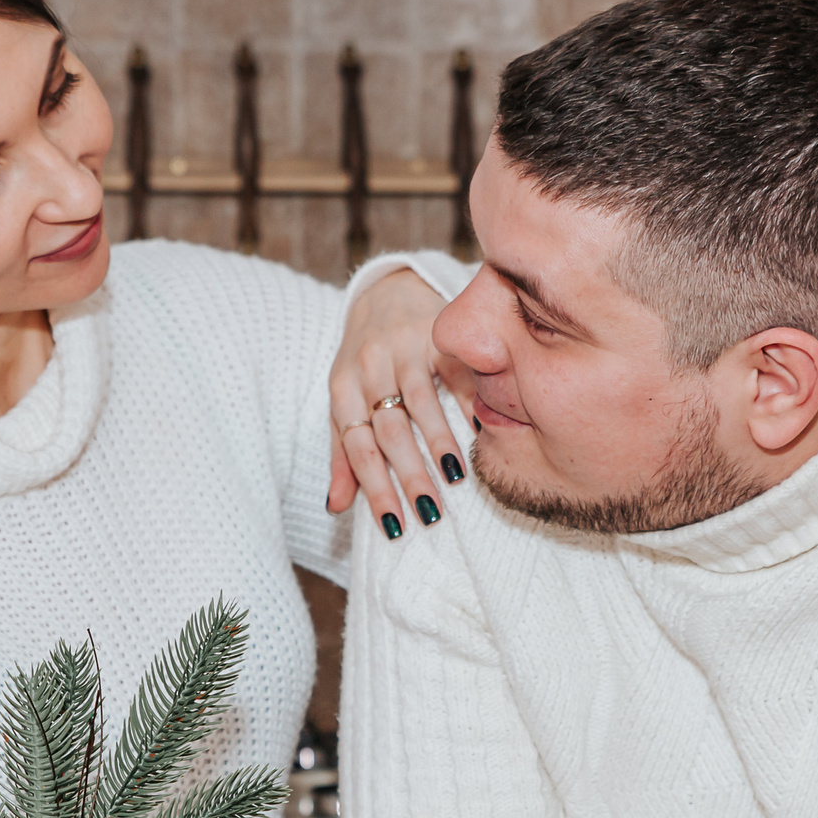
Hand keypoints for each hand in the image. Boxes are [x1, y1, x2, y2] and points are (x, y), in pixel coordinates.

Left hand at [327, 266, 478, 535]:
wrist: (387, 291)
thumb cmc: (365, 362)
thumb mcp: (345, 402)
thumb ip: (342, 455)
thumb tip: (334, 507)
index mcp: (342, 390)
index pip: (357, 449)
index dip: (374, 490)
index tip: (396, 526)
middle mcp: (368, 367)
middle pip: (388, 430)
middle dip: (409, 475)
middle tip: (430, 513)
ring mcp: (403, 347)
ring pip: (421, 403)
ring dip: (439, 443)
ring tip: (455, 478)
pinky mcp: (437, 330)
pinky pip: (455, 372)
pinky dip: (470, 403)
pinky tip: (483, 432)